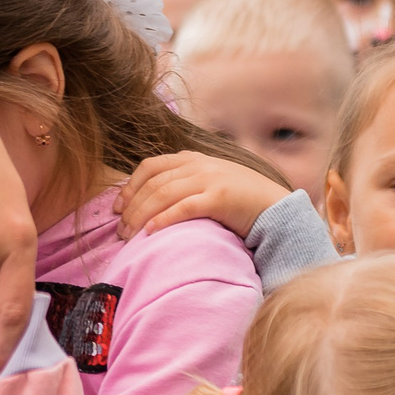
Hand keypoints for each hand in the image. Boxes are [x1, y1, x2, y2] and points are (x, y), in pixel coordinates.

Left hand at [115, 152, 289, 240]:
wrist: (276, 208)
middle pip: (153, 183)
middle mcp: (199, 164)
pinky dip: (163, 219)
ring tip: (129, 235)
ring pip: (163, 194)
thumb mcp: (210, 182)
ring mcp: (210, 179)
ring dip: (141, 216)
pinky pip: (184, 207)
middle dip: (131, 207)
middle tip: (120, 230)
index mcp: (194, 158)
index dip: (130, 186)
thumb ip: (186, 183)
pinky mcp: (219, 198)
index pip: (151, 166)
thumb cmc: (241, 201)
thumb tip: (152, 202)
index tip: (118, 208)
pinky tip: (150, 232)